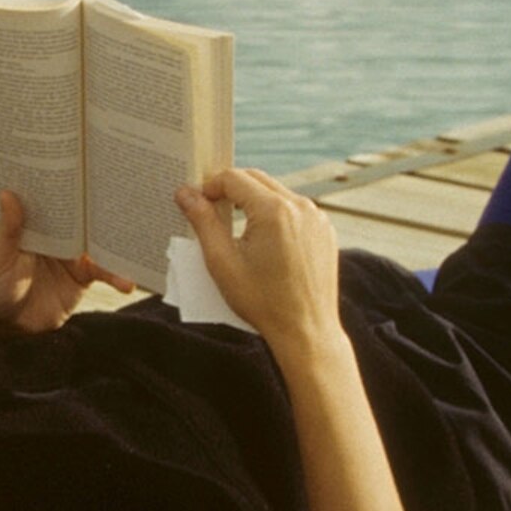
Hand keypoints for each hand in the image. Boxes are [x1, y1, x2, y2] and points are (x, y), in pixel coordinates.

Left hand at [0, 189, 131, 349]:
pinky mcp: (83, 275)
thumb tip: (7, 192)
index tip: (81, 160)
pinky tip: (128, 282)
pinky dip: (117, 275)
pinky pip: (105, 271)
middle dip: (99, 201)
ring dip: (115, 237)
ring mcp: (72, 253)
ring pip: (97, 239)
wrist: (8, 327)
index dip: (64, 180)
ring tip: (136, 234)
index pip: (52, 196)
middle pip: (81, 213)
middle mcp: (56, 233)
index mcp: (34, 223)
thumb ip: (8, 231)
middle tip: (123, 187)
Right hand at [175, 169, 343, 359]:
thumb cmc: (263, 302)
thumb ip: (202, 221)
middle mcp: (300, 206)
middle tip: (212, 211)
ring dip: (254, 201)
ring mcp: (317, 217)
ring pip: (276, 192)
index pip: (234, 178)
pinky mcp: (324, 230)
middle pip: (256, 179)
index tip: (198, 203)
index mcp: (274, 211)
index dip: (210, 186)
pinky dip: (276, 214)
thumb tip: (185, 193)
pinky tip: (264, 240)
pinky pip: (295, 209)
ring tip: (238, 228)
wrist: (306, 331)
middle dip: (231, 189)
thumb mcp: (222, 262)